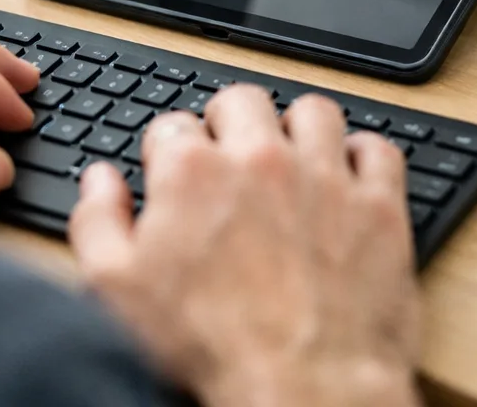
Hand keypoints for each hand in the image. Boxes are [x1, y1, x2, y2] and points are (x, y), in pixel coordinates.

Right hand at [70, 87, 421, 406]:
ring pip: (313, 111)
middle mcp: (260, 158)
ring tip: (292, 156)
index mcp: (194, 172)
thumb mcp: (116, 292)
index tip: (174, 170)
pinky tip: (349, 177)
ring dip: (298, 128)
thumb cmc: (212, 349)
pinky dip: (363, 157)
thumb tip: (99, 180)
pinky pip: (378, 149)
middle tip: (231, 154)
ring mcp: (324, 176)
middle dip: (229, 120)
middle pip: (241, 100)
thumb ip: (97, 221)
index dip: (168, 148)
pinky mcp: (377, 205)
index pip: (173, 124)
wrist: (302, 393)